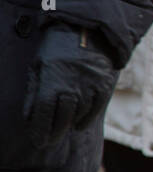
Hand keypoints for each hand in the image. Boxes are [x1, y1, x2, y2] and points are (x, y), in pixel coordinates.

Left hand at [23, 24, 116, 147]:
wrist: (86, 29)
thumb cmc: (56, 48)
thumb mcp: (38, 66)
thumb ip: (34, 92)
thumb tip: (29, 117)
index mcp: (52, 80)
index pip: (45, 113)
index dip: (40, 129)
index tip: (38, 141)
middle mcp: (73, 86)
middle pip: (63, 117)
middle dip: (54, 133)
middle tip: (49, 142)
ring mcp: (91, 86)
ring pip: (80, 114)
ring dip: (70, 125)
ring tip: (63, 131)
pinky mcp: (104, 84)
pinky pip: (97, 108)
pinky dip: (87, 119)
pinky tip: (79, 125)